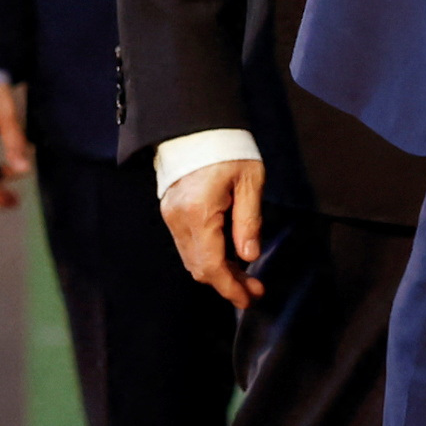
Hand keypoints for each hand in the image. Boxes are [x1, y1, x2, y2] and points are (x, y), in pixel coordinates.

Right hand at [163, 152, 267, 307]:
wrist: (196, 125)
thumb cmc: (229, 148)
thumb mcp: (250, 181)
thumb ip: (249, 221)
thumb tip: (249, 256)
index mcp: (199, 212)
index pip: (212, 265)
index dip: (230, 287)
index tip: (249, 299)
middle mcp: (178, 219)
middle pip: (200, 268)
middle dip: (227, 284)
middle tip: (254, 289)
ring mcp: (171, 217)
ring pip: (192, 260)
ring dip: (217, 272)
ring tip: (245, 276)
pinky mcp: (170, 212)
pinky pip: (187, 246)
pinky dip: (207, 258)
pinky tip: (228, 257)